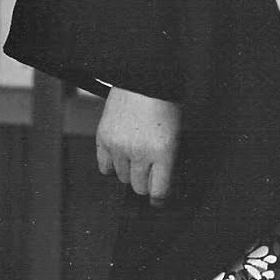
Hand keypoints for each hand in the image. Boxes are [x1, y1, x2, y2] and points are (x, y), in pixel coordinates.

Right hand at [96, 86, 181, 206]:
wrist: (143, 79)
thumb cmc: (164, 102)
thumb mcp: (176, 132)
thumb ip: (167, 157)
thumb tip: (161, 178)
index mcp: (163, 152)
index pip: (158, 189)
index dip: (159, 198)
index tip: (159, 200)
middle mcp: (140, 153)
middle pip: (139, 187)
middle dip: (145, 183)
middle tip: (147, 176)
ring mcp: (119, 147)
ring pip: (122, 178)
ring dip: (129, 172)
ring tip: (134, 160)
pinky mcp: (104, 139)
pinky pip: (104, 166)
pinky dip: (111, 166)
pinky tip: (118, 159)